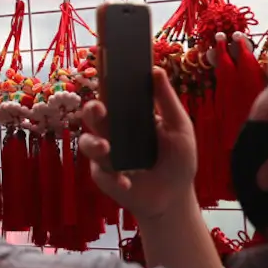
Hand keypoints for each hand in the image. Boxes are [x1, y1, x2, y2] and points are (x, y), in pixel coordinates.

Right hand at [76, 66, 196, 222]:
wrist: (175, 198)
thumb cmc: (178, 160)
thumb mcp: (179, 127)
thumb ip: (167, 100)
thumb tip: (155, 69)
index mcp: (130, 115)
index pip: (113, 94)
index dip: (105, 82)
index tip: (104, 70)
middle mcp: (113, 131)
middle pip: (93, 115)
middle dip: (92, 110)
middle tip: (99, 109)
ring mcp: (106, 153)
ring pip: (87, 141)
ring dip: (94, 144)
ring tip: (106, 149)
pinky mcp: (103, 175)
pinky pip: (100, 171)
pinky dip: (113, 177)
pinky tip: (127, 182)